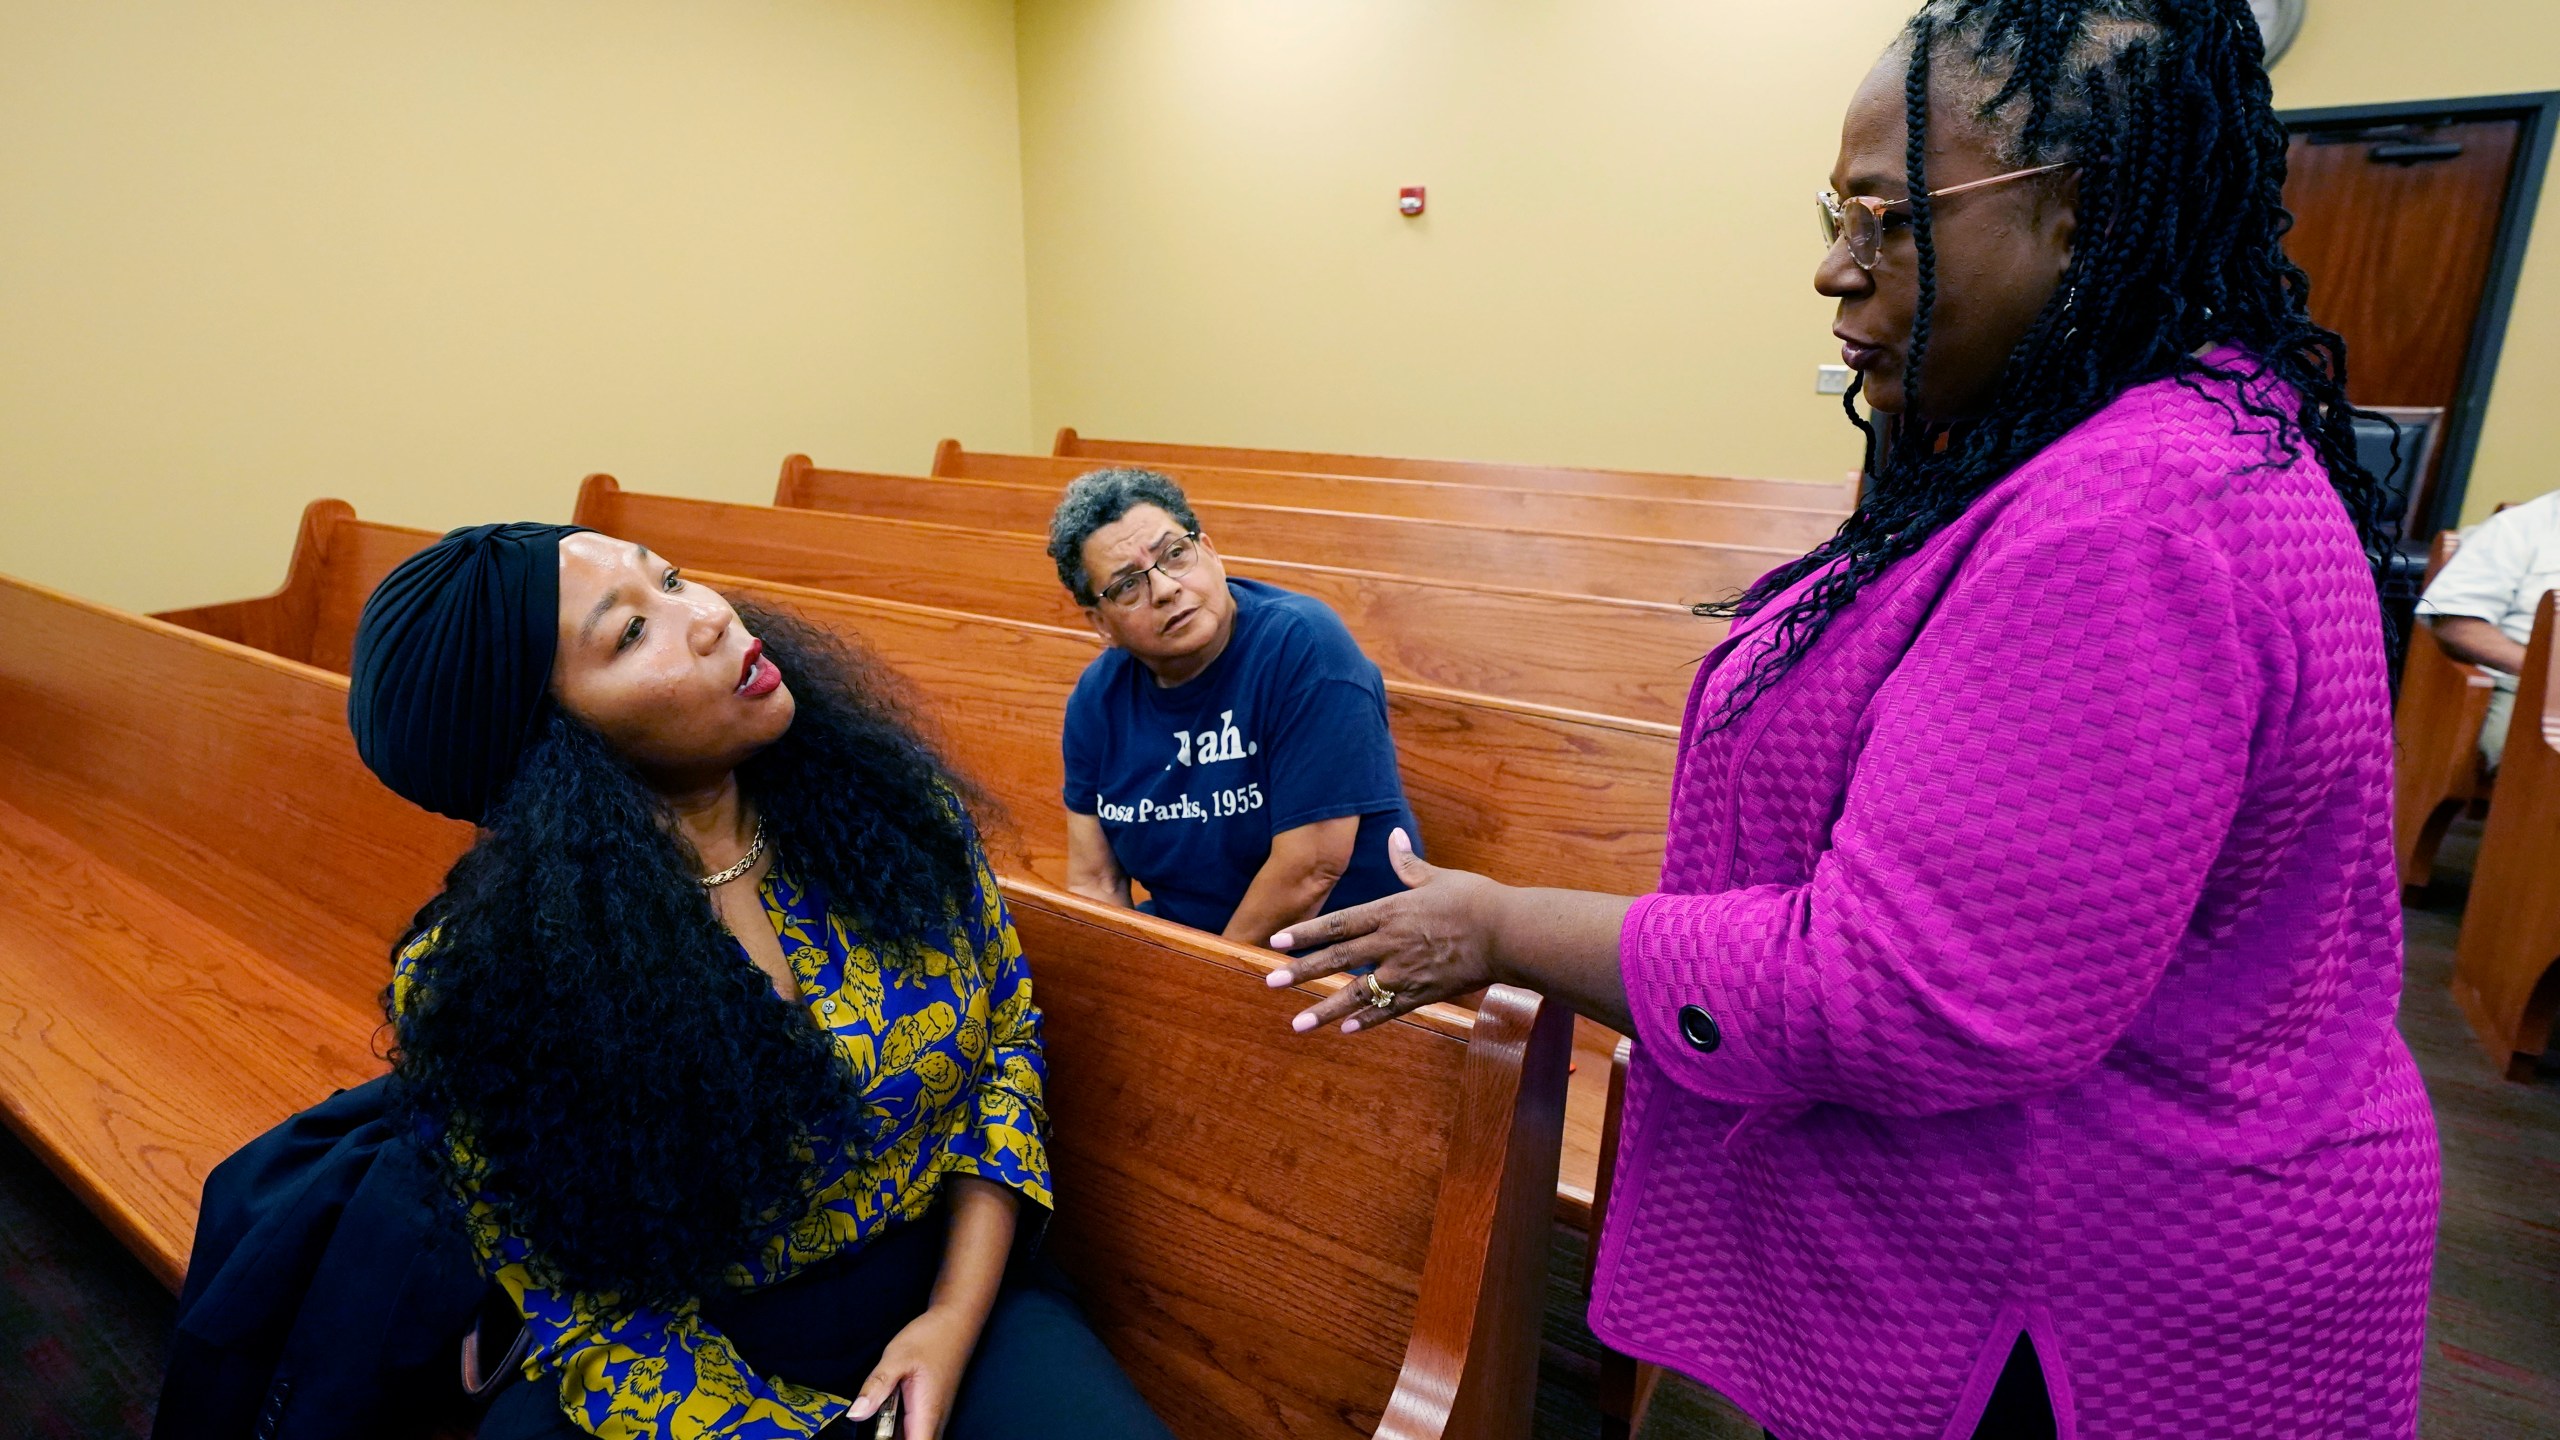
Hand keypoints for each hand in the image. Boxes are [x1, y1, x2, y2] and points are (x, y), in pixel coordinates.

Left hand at [847, 1304, 978, 1438]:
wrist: (955, 1322)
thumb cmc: (931, 1337)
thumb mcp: (896, 1357)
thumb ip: (876, 1387)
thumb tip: (855, 1414)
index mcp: (926, 1413)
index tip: (879, 1436)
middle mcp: (933, 1421)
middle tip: (874, 1425)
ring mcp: (933, 1417)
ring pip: (914, 1438)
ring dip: (893, 1436)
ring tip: (877, 1421)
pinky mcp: (929, 1410)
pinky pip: (914, 1431)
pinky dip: (897, 1430)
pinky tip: (883, 1415)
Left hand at [1265, 828, 1506, 1033]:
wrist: (1508, 932)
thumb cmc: (1475, 899)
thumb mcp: (1437, 877)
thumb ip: (1408, 863)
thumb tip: (1392, 836)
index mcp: (1391, 911)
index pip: (1338, 923)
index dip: (1306, 933)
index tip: (1277, 942)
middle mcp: (1391, 943)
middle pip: (1337, 959)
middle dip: (1301, 972)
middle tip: (1270, 983)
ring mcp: (1406, 971)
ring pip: (1357, 993)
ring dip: (1325, 1009)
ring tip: (1297, 1024)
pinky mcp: (1425, 992)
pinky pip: (1390, 1009)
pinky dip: (1367, 1020)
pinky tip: (1346, 1030)